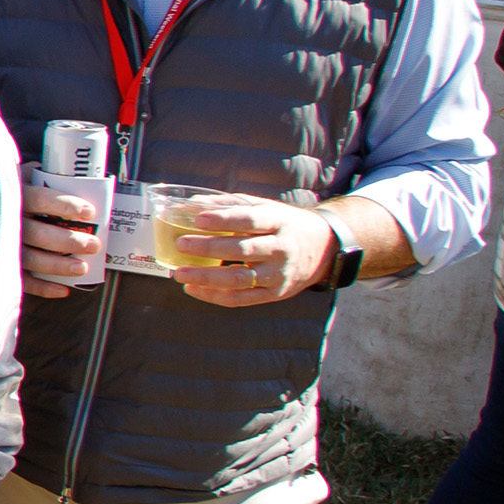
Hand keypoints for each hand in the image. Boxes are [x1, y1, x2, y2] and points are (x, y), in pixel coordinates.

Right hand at [17, 183, 104, 297]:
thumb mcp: (14, 177)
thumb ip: (35, 176)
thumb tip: (68, 176)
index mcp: (12, 196)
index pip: (40, 199)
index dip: (66, 206)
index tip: (89, 212)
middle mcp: (4, 221)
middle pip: (40, 234)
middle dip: (70, 241)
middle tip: (93, 244)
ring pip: (30, 259)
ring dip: (59, 266)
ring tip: (81, 268)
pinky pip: (20, 281)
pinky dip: (43, 288)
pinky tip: (62, 289)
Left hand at [161, 193, 337, 307]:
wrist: (324, 248)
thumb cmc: (283, 224)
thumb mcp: (265, 207)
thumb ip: (229, 204)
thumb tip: (189, 204)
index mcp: (279, 222)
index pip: (251, 220)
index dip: (224, 220)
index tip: (198, 218)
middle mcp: (281, 249)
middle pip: (244, 250)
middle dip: (209, 247)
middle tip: (181, 244)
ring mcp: (279, 274)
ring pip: (240, 279)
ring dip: (206, 278)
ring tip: (179, 273)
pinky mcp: (275, 293)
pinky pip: (241, 298)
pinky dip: (214, 296)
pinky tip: (192, 289)